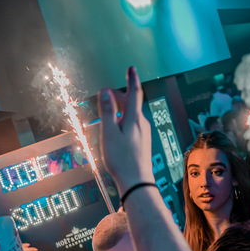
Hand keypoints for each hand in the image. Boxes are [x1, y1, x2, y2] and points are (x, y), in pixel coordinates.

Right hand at [98, 66, 154, 192]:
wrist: (137, 182)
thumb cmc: (122, 160)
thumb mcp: (109, 133)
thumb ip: (107, 112)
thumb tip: (106, 92)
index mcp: (134, 119)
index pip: (134, 93)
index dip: (132, 79)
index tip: (131, 69)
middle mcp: (142, 123)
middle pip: (130, 104)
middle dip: (118, 97)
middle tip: (105, 95)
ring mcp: (144, 133)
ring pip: (130, 115)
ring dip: (119, 111)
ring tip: (107, 115)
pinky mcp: (143, 142)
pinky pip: (132, 126)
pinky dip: (122, 122)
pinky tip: (115, 132)